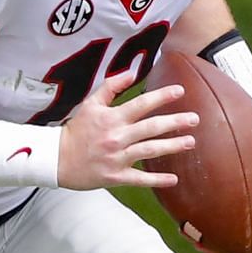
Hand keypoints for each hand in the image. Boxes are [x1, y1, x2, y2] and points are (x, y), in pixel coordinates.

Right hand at [57, 70, 198, 190]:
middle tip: (195, 119)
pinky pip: (139, 179)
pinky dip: (156, 180)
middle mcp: (117, 137)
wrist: (57, 159)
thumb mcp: (90, 104)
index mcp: (112, 118)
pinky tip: (174, 179)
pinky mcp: (115, 176)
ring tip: (190, 142)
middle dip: (175, 122)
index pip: (141, 104)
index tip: (180, 91)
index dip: (162, 96)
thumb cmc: (75, 131)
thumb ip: (110, 87)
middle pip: (151, 127)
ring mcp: (117, 158)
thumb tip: (131, 73)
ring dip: (172, 146)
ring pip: (149, 151)